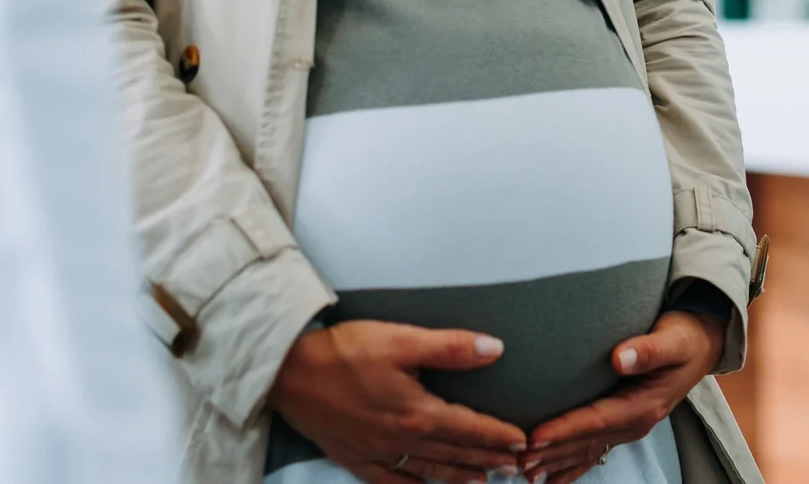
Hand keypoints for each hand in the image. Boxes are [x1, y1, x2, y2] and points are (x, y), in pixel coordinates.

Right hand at [269, 321, 528, 483]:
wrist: (286, 374)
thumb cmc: (343, 352)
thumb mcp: (400, 339)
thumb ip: (449, 348)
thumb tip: (494, 349)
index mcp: (417, 412)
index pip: (469, 428)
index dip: (498, 436)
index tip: (522, 442)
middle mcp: (401, 440)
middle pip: (454, 454)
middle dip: (486, 459)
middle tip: (514, 466)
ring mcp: (377, 453)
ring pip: (428, 471)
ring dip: (459, 476)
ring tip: (483, 480)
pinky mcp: (354, 458)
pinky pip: (391, 481)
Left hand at [520, 311, 723, 483]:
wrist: (702, 345)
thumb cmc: (684, 338)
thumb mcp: (674, 340)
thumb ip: (649, 350)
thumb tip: (619, 358)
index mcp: (644, 405)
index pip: (596, 420)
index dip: (565, 429)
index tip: (535, 435)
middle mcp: (635, 422)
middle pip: (586, 441)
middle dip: (552, 451)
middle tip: (517, 459)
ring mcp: (629, 427)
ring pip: (587, 449)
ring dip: (557, 461)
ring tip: (526, 472)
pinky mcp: (623, 424)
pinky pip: (595, 450)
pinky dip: (572, 465)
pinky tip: (551, 479)